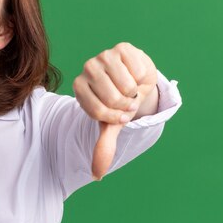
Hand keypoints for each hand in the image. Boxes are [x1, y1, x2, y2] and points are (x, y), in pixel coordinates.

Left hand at [72, 42, 157, 180]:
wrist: (136, 81)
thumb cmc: (119, 103)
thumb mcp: (111, 125)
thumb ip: (103, 146)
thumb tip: (96, 175)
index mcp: (79, 88)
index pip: (99, 111)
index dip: (115, 117)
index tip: (120, 114)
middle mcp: (87, 70)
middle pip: (113, 98)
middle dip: (126, 105)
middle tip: (127, 100)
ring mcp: (103, 56)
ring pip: (127, 85)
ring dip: (135, 91)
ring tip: (131, 88)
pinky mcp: (122, 48)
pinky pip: (137, 70)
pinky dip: (142, 77)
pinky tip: (136, 75)